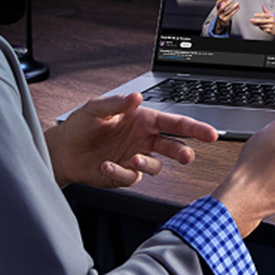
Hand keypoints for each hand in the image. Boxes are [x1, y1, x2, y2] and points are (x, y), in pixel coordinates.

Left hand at [45, 92, 217, 188]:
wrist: (62, 151)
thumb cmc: (81, 125)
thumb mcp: (96, 108)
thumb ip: (118, 103)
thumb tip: (136, 97)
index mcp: (144, 120)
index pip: (175, 123)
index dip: (195, 128)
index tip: (211, 134)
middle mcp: (145, 139)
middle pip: (174, 146)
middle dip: (184, 152)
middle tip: (187, 156)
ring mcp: (136, 158)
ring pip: (156, 166)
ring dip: (147, 164)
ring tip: (133, 159)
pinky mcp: (124, 174)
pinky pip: (131, 177)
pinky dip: (121, 172)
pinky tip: (107, 165)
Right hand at [213, 0, 239, 33]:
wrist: (221, 21)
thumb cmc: (223, 10)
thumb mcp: (223, 4)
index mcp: (217, 8)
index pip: (217, 4)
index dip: (219, 0)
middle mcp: (218, 12)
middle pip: (222, 8)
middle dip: (226, 4)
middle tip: (231, 0)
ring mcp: (221, 17)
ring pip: (227, 11)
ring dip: (233, 7)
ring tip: (238, 4)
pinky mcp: (225, 20)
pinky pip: (230, 15)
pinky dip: (234, 11)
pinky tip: (238, 8)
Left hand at [250, 5, 274, 39]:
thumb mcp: (272, 14)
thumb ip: (266, 10)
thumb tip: (263, 5)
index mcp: (272, 16)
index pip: (264, 15)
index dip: (259, 15)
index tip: (254, 15)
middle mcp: (272, 21)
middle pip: (262, 21)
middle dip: (256, 20)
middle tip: (251, 20)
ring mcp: (271, 26)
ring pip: (262, 25)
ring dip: (257, 24)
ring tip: (253, 23)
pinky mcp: (270, 31)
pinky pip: (263, 29)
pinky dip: (260, 27)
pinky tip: (258, 26)